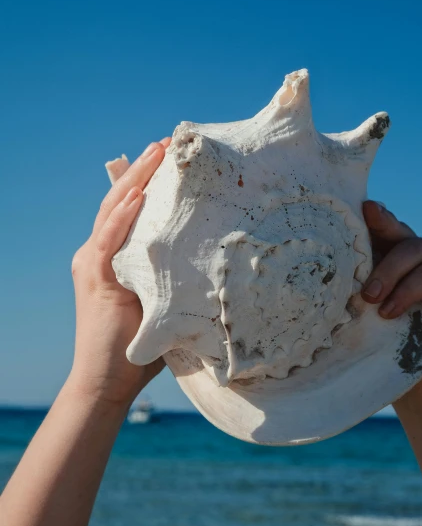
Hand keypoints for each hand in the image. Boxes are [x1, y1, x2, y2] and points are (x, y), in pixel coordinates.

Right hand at [68, 139, 170, 407]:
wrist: (109, 382)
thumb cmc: (142, 347)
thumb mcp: (167, 301)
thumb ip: (181, 278)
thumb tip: (224, 261)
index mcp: (117, 255)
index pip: (132, 207)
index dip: (150, 180)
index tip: (174, 156)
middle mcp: (100, 251)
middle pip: (121, 199)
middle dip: (144, 169)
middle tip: (166, 142)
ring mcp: (93, 262)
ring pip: (112, 210)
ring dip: (135, 179)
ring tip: (156, 153)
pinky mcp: (93, 276)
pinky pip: (108, 239)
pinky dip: (122, 216)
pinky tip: (139, 196)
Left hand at [361, 200, 421, 384]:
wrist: (418, 370)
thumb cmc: (379, 338)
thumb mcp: (357, 310)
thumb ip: (345, 288)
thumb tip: (306, 281)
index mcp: (379, 250)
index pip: (371, 224)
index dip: (366, 214)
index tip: (358, 206)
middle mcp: (405, 247)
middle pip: (392, 226)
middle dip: (379, 226)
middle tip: (361, 247)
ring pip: (411, 247)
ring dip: (389, 272)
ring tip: (371, 299)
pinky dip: (410, 289)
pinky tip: (392, 310)